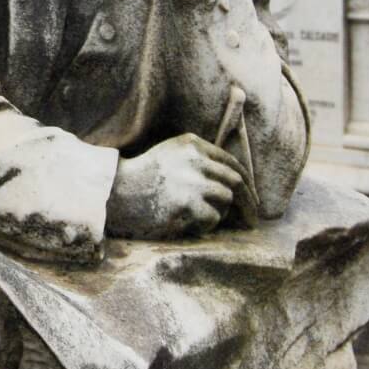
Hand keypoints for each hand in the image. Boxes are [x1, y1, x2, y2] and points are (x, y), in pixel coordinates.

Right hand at [105, 133, 245, 239]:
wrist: (116, 194)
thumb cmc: (144, 177)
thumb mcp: (172, 154)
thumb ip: (200, 159)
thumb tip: (238, 180)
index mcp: (192, 144)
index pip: (231, 162)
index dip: (246, 181)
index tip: (252, 196)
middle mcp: (195, 159)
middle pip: (236, 180)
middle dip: (248, 202)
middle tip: (252, 219)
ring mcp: (192, 181)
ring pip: (227, 198)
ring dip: (222, 213)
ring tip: (206, 218)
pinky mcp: (188, 203)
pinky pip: (213, 217)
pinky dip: (207, 224)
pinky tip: (191, 223)